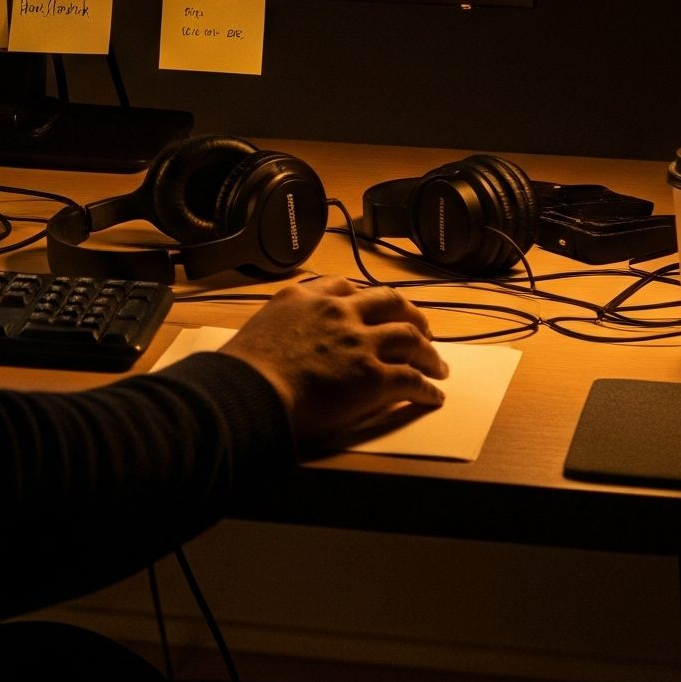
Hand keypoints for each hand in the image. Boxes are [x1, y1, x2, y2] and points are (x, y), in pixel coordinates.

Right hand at [219, 275, 446, 453]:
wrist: (249, 391)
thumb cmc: (244, 369)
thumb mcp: (261, 328)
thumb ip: (283, 326)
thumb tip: (286, 343)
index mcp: (306, 297)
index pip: (345, 286)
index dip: (366, 298)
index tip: (373, 307)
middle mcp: (337, 312)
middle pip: (388, 302)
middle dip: (409, 314)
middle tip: (420, 328)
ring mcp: (359, 342)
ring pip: (410, 337)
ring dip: (428, 351)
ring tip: (436, 364)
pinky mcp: (374, 376)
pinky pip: (411, 379)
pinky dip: (427, 387)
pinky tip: (432, 395)